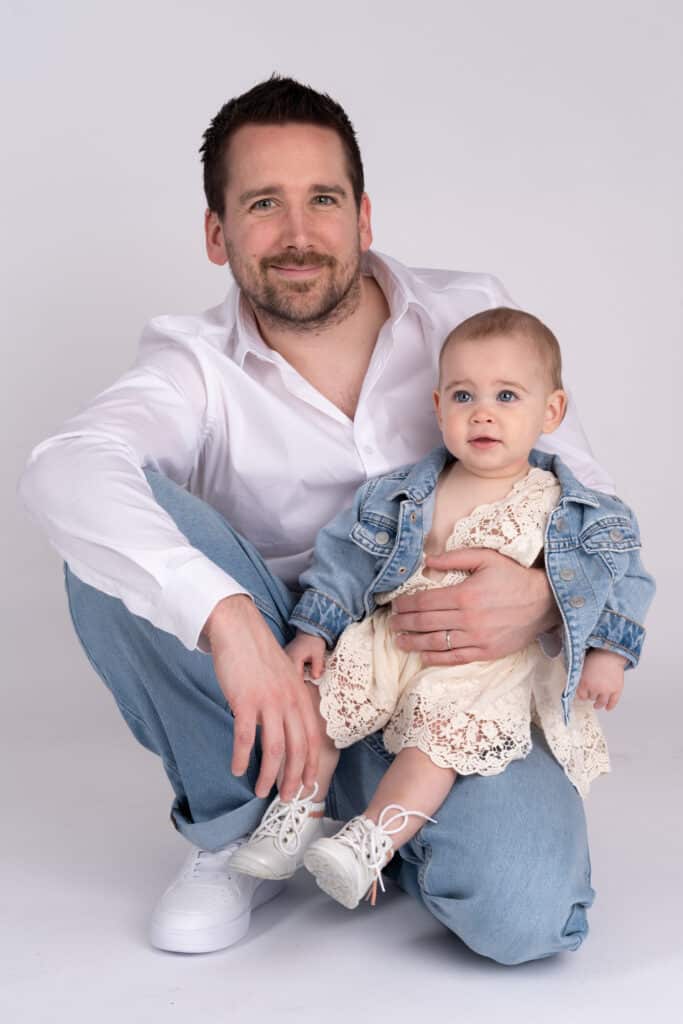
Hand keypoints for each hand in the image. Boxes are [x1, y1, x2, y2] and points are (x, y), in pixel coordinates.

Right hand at [203, 596, 320, 800]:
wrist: (239, 629)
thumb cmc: (258, 653)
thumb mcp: (285, 676)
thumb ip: (288, 699)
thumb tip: (286, 725)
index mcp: (300, 696)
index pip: (312, 738)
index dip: (312, 765)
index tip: (308, 785)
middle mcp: (289, 701)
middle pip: (297, 749)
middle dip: (294, 778)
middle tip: (287, 798)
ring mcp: (268, 702)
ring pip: (274, 749)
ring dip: (269, 775)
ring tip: (261, 791)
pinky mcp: (245, 701)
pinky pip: (245, 737)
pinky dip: (242, 757)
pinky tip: (237, 769)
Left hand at [390, 548, 557, 665]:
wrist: (545, 602)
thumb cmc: (514, 577)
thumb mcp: (486, 558)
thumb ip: (455, 557)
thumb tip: (427, 561)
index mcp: (465, 594)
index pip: (425, 602)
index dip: (406, 604)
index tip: (396, 605)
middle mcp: (468, 619)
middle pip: (426, 623)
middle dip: (405, 623)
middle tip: (392, 623)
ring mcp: (477, 638)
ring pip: (436, 643)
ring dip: (414, 642)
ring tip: (399, 640)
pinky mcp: (486, 652)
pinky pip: (455, 658)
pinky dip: (436, 658)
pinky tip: (423, 656)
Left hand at [576, 648, 625, 709]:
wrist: (611, 653)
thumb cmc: (596, 656)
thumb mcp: (582, 666)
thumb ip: (578, 676)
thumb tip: (574, 682)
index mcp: (584, 682)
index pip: (581, 695)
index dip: (582, 695)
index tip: (582, 695)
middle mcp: (595, 688)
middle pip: (591, 697)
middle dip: (590, 695)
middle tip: (591, 694)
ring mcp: (607, 690)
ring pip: (601, 702)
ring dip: (598, 704)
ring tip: (597, 705)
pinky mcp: (617, 690)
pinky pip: (613, 702)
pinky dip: (610, 706)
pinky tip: (608, 708)